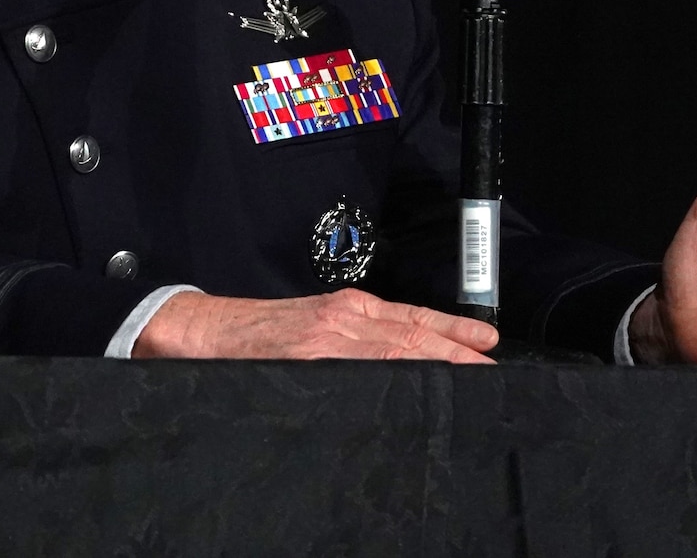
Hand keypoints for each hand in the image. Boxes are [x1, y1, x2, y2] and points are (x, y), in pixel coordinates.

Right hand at [132, 288, 499, 362]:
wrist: (201, 333)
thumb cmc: (256, 338)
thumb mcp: (311, 329)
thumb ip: (352, 342)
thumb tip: (405, 367)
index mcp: (347, 311)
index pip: (413, 322)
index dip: (453, 333)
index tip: (487, 347)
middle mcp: (345, 320)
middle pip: (416, 337)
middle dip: (459, 353)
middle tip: (495, 370)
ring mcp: (329, 341)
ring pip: (399, 351)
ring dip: (441, 363)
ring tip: (476, 377)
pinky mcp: (310, 360)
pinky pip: (366, 367)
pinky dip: (398, 373)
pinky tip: (423, 386)